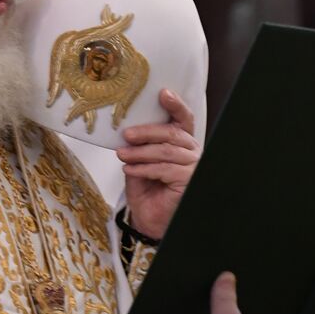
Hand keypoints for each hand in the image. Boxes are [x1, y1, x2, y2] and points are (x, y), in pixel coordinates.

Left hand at [119, 89, 199, 238]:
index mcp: (181, 142)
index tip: (163, 93)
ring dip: (141, 152)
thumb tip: (127, 130)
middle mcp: (191, 151)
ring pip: (166, 151)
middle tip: (127, 134)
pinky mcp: (188, 180)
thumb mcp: (139, 163)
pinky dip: (144, 168)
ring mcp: (192, 166)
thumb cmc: (147, 192)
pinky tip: (130, 169)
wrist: (150, 220)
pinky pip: (164, 169)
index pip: (182, 119)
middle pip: (172, 133)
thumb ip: (138, 146)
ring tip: (122, 154)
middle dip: (148, 131)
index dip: (175, 105)